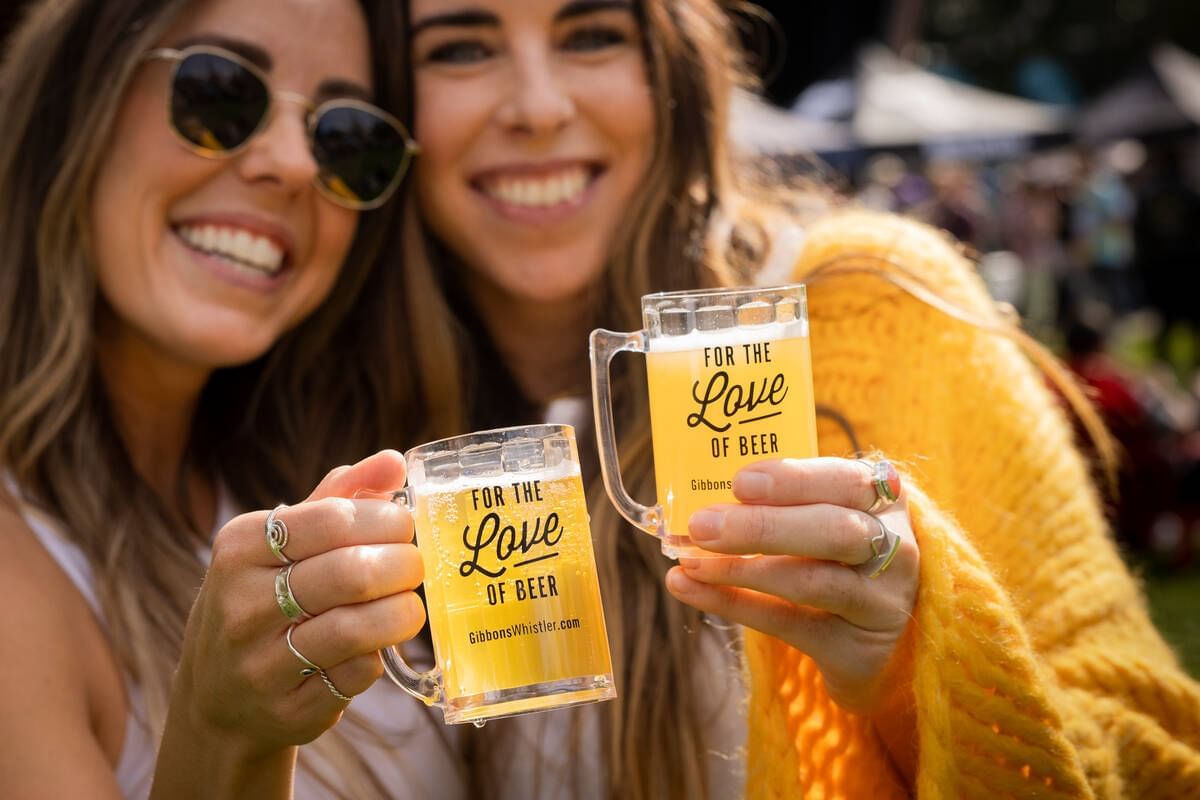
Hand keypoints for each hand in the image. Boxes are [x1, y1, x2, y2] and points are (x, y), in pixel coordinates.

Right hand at [173, 450, 424, 752]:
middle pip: (351, 573)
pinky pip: (356, 675)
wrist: (217, 695)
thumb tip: (394, 461)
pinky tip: (376, 644)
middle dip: (403, 565)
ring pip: (357, 629)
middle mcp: (240, 605)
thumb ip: (340, 496)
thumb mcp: (282, 542)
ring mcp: (260, 663)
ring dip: (402, 613)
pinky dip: (379, 656)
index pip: (331, 519)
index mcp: (239, 547)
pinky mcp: (287, 710)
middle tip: (416, 565)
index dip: (384, 519)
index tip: (405, 525)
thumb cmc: (263, 597)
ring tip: (409, 604)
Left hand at [664, 457, 918, 713]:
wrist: (884, 639)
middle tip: (702, 525)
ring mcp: (880, 603)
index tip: (739, 482)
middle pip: (836, 532)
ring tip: (689, 560)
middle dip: (763, 527)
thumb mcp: (829, 517)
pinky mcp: (855, 649)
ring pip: (812, 582)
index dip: (794, 480)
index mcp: (886, 501)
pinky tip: (690, 588)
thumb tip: (704, 501)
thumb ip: (782, 502)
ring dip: (741, 568)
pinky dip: (733, 603)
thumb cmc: (840, 556)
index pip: (848, 481)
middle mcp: (895, 550)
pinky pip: (787, 623)